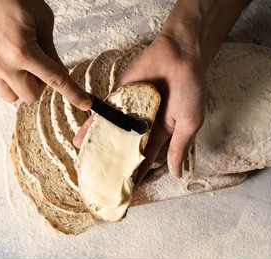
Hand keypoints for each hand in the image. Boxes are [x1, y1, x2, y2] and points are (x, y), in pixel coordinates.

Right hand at [0, 0, 90, 108]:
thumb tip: (59, 71)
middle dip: (41, 85)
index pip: (55, 80)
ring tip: (24, 66)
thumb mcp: (43, 20)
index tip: (84, 103)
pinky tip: (10, 59)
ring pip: (11, 97)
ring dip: (22, 87)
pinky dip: (9, 78)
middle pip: (31, 96)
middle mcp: (2, 63)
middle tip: (42, 66)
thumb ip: (51, 50)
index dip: (73, 93)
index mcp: (22, 51)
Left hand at [74, 0, 248, 182]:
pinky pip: (103, 114)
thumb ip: (179, 148)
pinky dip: (92, 127)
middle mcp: (141, 126)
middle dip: (112, 165)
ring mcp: (128, 112)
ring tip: (85, 167)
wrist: (179, 55)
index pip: (145, 160)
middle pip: (123, 150)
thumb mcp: (189, 123)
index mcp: (159, 134)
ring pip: (110, 135)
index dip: (136, 175)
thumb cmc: (190, 88)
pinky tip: (81, 140)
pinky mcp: (118, 98)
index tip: (125, 191)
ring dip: (98, 149)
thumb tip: (176, 175)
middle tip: (99, 183)